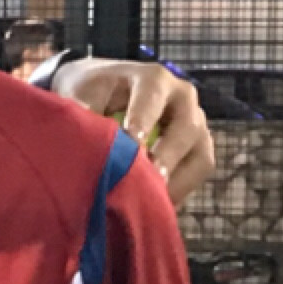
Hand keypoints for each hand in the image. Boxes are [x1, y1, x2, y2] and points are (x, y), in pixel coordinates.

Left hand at [48, 57, 214, 207]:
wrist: (104, 95)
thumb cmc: (93, 94)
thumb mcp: (81, 95)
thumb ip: (82, 113)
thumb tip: (83, 142)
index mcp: (153, 78)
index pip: (153, 96)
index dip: (143, 120)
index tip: (130, 144)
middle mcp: (182, 97)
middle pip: (187, 126)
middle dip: (167, 156)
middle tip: (148, 181)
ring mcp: (195, 124)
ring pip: (201, 153)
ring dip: (178, 179)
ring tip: (154, 200)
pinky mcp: (198, 149)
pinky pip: (198, 172)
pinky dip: (180, 190)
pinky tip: (155, 205)